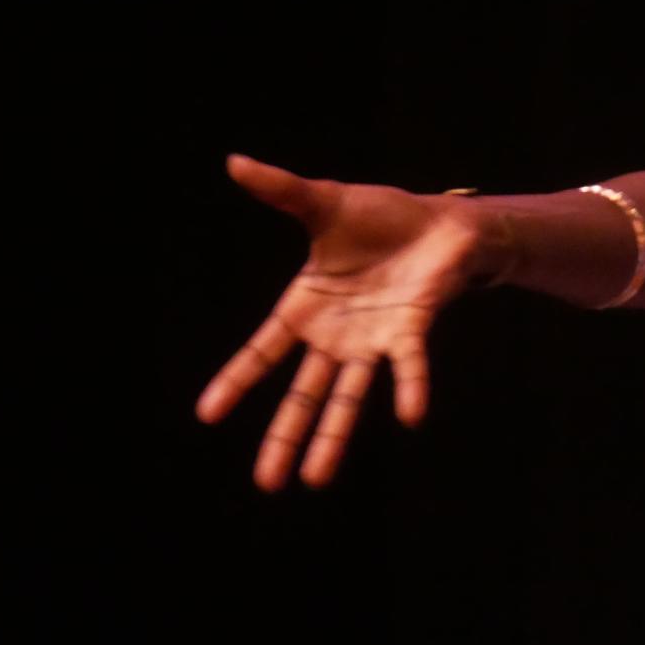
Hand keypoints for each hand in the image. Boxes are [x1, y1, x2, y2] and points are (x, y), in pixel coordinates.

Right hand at [195, 153, 490, 490]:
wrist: (439, 222)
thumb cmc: (379, 218)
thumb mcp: (324, 202)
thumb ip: (282, 190)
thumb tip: (233, 161)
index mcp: (307, 307)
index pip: (264, 350)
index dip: (237, 380)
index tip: (206, 414)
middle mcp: (337, 334)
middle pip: (304, 392)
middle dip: (284, 436)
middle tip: (265, 484)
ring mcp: (374, 339)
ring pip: (348, 395)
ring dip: (334, 435)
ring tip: (316, 479)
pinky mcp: (412, 330)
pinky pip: (409, 364)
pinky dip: (410, 387)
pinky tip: (410, 416)